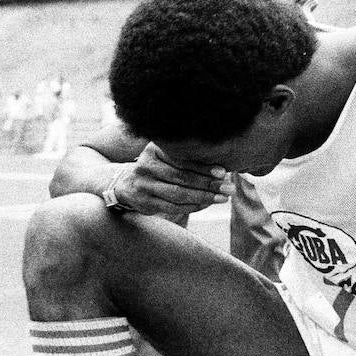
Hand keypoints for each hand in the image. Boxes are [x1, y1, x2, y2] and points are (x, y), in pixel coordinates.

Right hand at [107, 142, 233, 221]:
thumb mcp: (167, 157)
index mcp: (154, 149)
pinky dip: (192, 206)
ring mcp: (143, 184)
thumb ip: (188, 159)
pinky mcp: (144, 202)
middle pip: (182, 177)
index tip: (223, 172)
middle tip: (229, 188)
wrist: (127, 184)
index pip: (182, 159)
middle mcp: (146, 165)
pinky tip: (206, 204)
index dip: (204, 166)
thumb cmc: (158, 168)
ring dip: (204, 197)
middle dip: (208, 184)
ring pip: (178, 193)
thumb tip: (223, 170)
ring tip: (223, 198)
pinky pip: (173, 206)